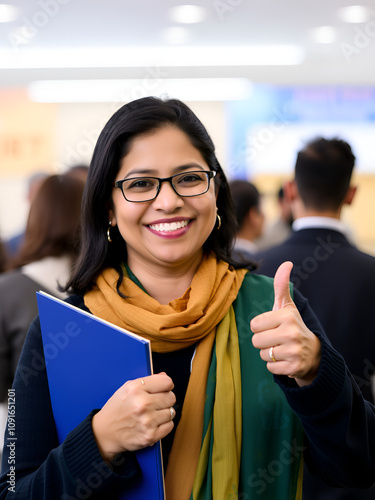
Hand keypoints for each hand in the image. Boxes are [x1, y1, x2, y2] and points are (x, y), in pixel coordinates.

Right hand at [92, 372, 175, 462]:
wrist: (104, 433)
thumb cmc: (116, 409)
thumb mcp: (127, 388)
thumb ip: (148, 381)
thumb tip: (165, 377)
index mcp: (136, 388)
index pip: (167, 382)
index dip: (166, 386)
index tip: (162, 390)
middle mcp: (142, 404)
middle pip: (171, 397)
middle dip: (165, 400)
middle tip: (154, 403)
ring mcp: (147, 421)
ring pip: (171, 412)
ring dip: (164, 413)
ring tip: (151, 414)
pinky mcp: (150, 436)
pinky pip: (169, 426)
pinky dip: (163, 425)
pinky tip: (153, 423)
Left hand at [251, 261, 320, 386]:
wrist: (313, 353)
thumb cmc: (292, 326)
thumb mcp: (287, 306)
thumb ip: (282, 285)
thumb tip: (286, 263)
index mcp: (286, 316)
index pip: (254, 324)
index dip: (261, 327)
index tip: (273, 327)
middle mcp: (291, 333)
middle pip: (256, 341)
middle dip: (264, 342)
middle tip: (277, 340)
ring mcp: (294, 351)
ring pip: (263, 355)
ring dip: (269, 354)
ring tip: (281, 349)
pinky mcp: (294, 368)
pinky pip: (270, 368)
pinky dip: (275, 366)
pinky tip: (286, 360)